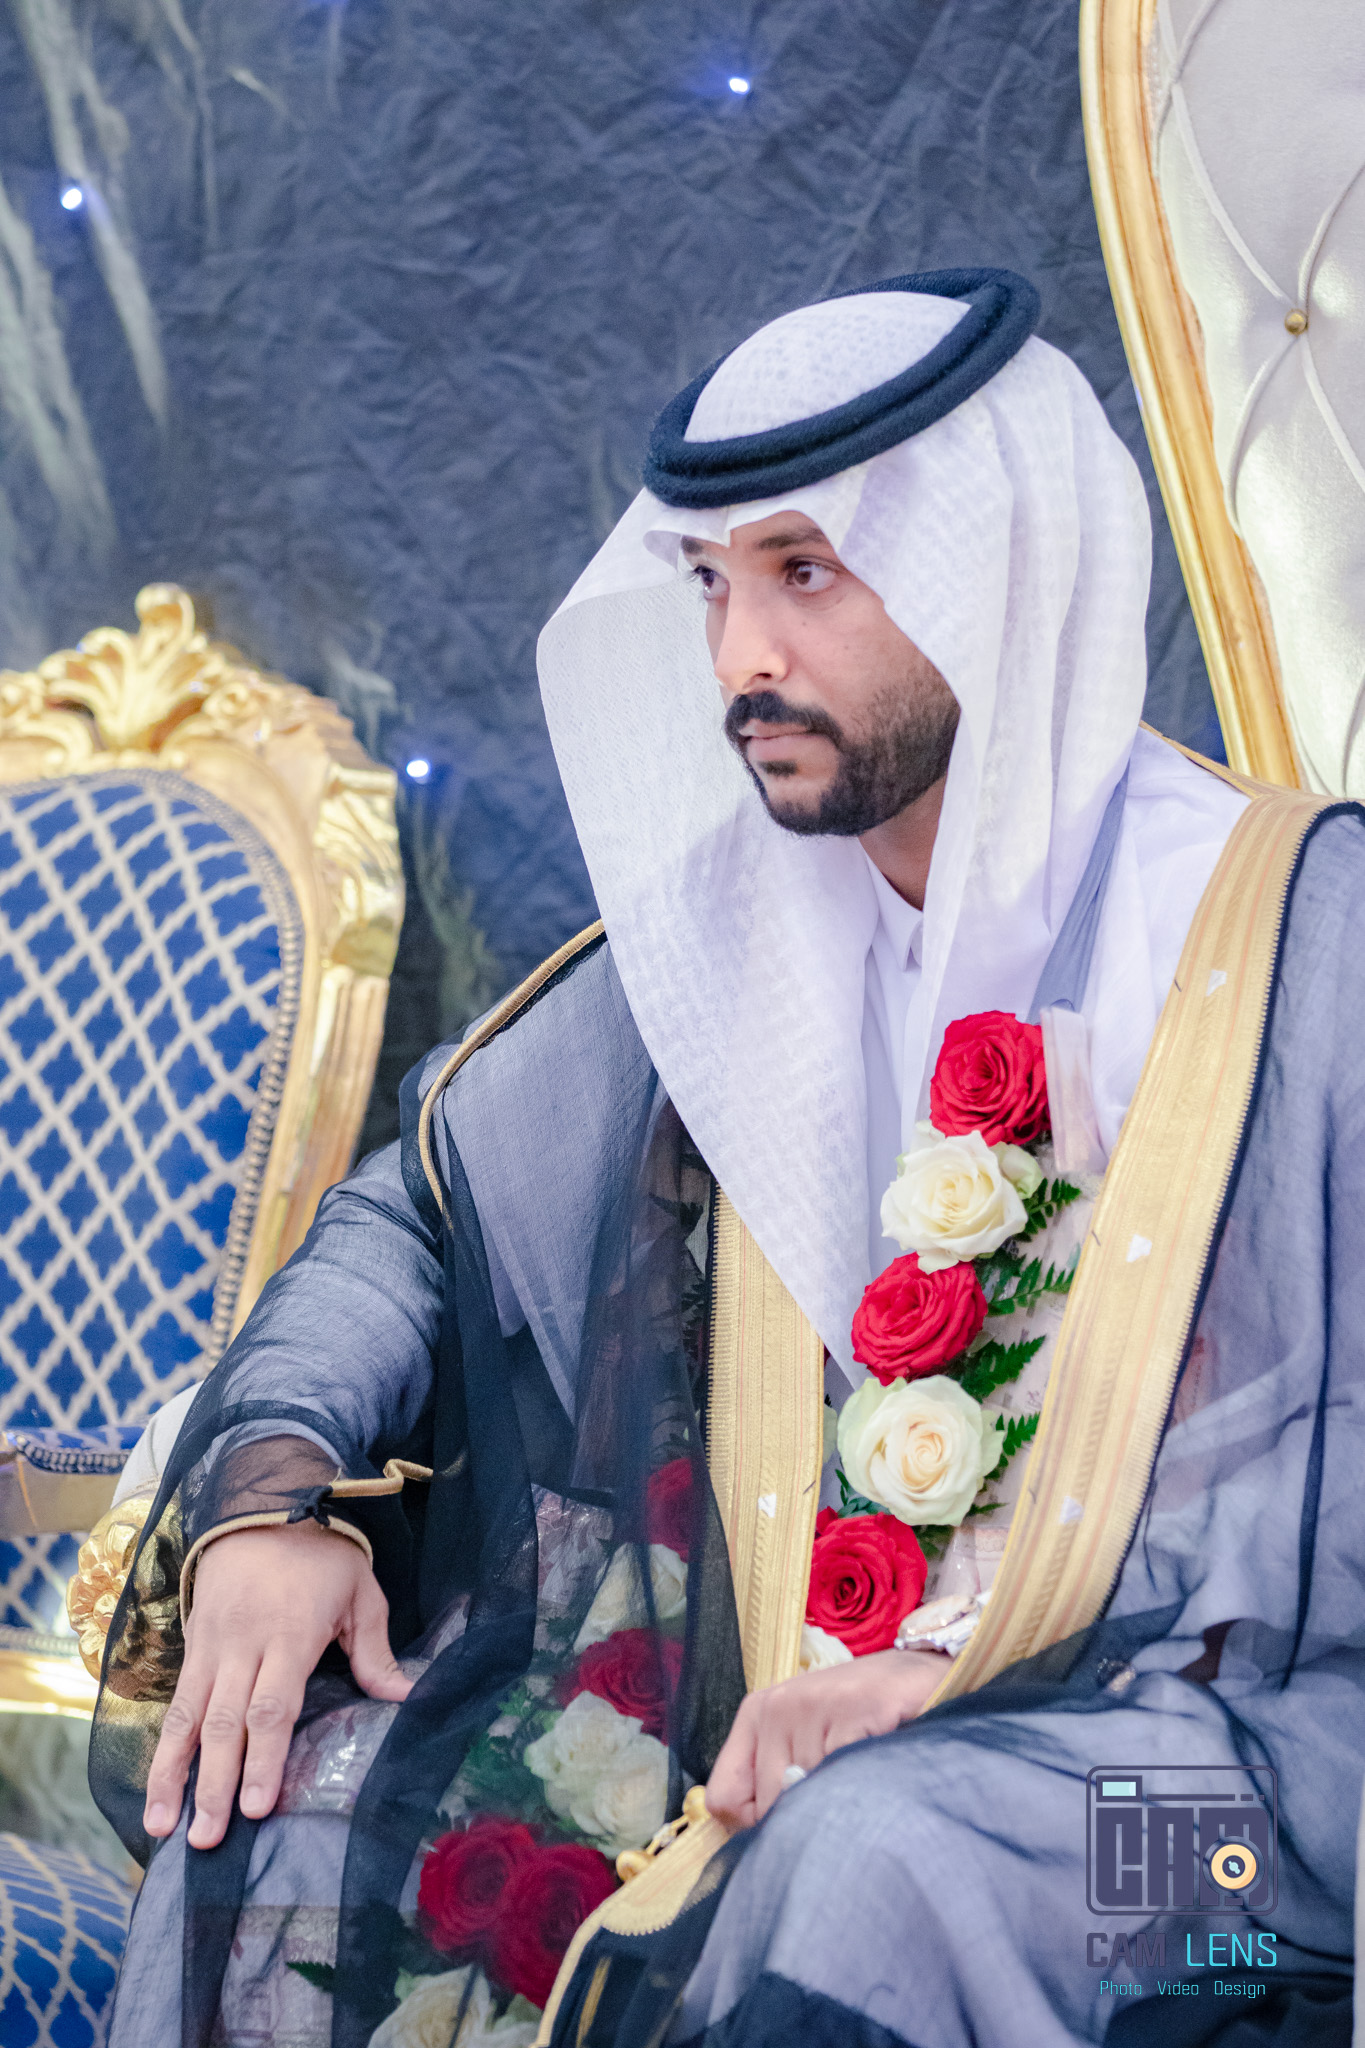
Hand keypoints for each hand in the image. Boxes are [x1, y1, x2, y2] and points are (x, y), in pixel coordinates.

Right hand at [143, 1522, 411, 1850]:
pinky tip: (158, 1788)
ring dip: (175, 1776)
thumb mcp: (360, 1592)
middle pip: (224, 1723)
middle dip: (216, 1784)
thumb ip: (375, 1651)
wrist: (261, 1503)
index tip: (259, 1806)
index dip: (264, 1758)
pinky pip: (175, 1704)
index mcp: (290, 1635)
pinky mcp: (192, 1646)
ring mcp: (211, 1647)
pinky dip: (163, 1749)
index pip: (272, 1707)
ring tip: (163, 1827)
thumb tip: (406, 1698)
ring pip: (187, 1719)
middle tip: (208, 1839)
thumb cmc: (322, 1554)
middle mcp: (243, 1646)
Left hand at [706, 1649, 947, 1830]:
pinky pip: (845, 1780)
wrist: (923, 1677)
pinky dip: (866, 1790)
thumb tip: (759, 1847)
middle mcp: (777, 1706)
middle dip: (806, 1820)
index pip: (723, 1799)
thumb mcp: (805, 1744)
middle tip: (843, 1799)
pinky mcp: (857, 1707)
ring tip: (864, 1780)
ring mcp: (815, 1704)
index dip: (757, 1826)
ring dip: (840, 1807)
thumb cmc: (861, 1719)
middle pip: (769, 1807)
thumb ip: (775, 1784)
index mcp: (757, 1713)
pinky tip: (881, 1768)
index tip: (795, 1818)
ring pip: (808, 1799)